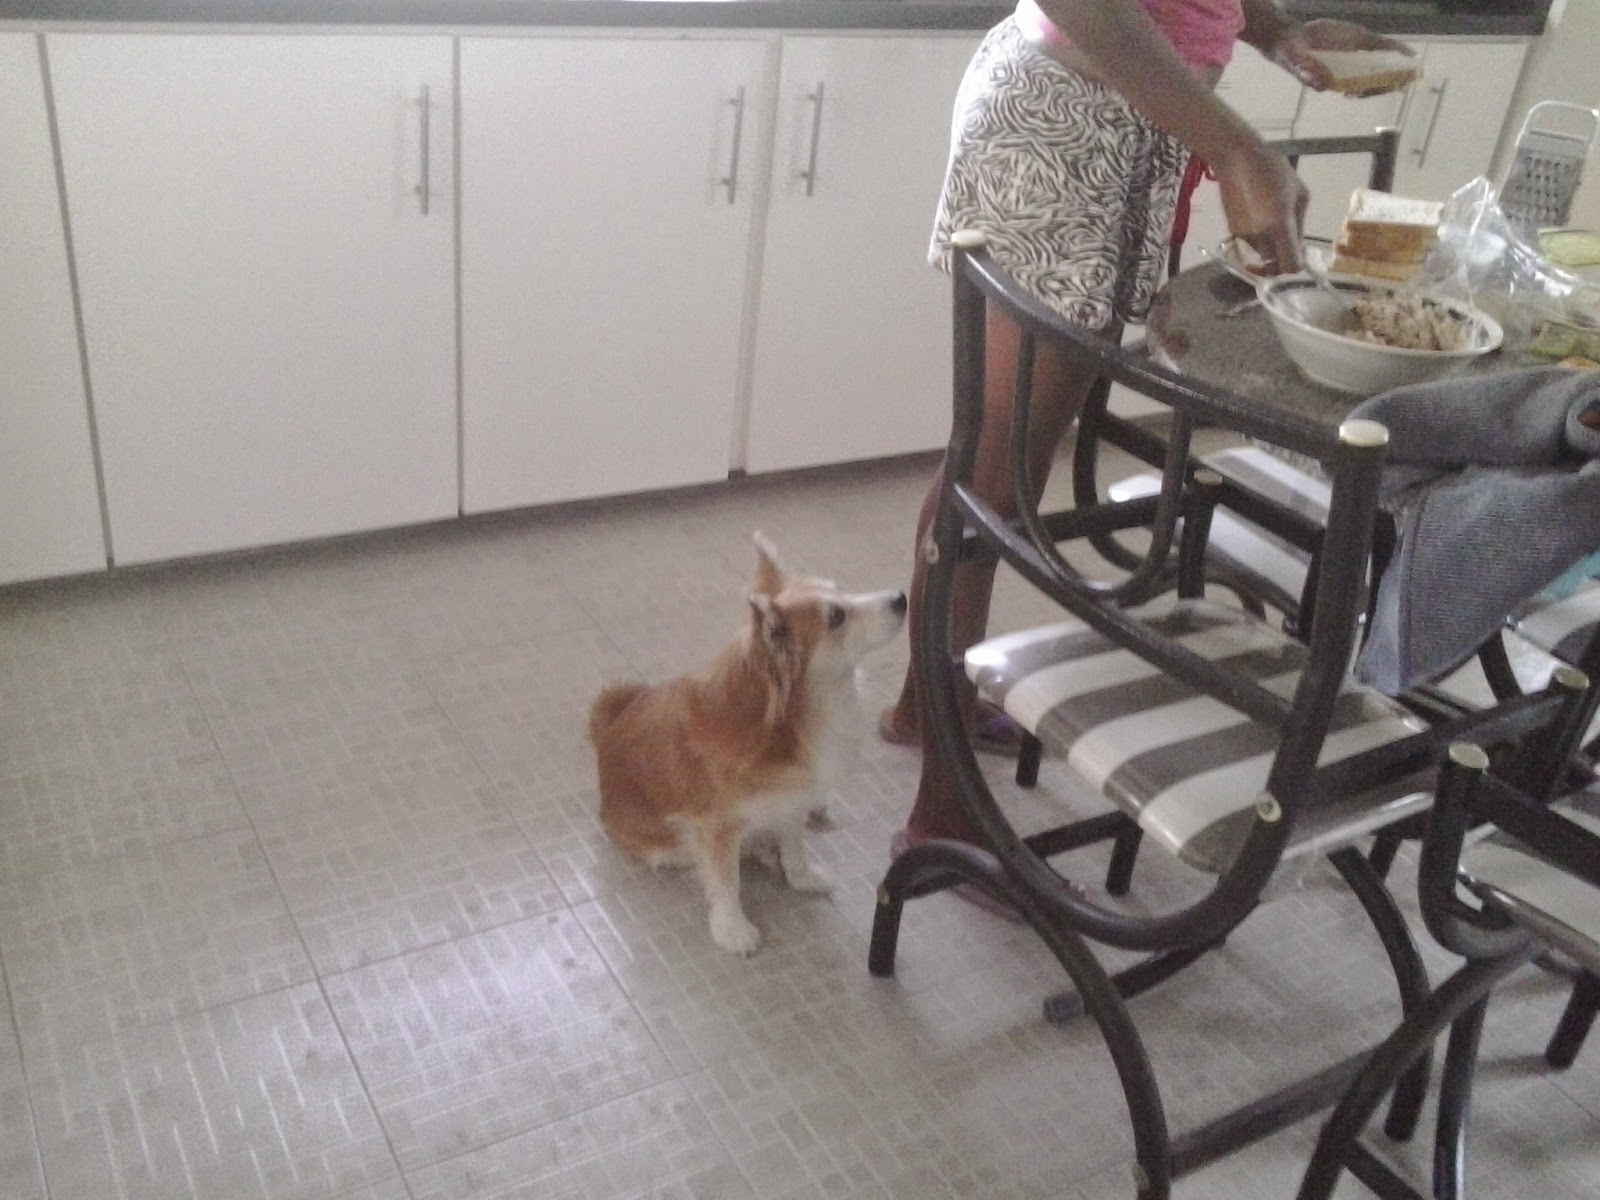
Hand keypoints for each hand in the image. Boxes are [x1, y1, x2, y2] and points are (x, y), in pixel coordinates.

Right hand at [1214, 139, 1308, 275]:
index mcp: (1280, 226)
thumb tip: (1299, 245)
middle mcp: (1260, 236)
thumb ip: (1300, 224)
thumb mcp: (1300, 193)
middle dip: (1282, 259)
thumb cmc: (1274, 169)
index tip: (1301, 259)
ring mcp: (1243, 236)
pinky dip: (1258, 237)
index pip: (1290, 265)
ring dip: (1270, 247)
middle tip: (1289, 243)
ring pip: (1261, 254)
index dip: (1297, 268)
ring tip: (1272, 222)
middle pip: (1274, 265)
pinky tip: (1258, 215)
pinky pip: (1250, 242)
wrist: (1235, 159)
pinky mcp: (1232, 231)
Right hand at [1269, 19, 1415, 91]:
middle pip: (1372, 80)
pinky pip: (1376, 46)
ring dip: (1395, 69)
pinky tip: (1408, 53)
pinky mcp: (1354, 42)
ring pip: (1378, 65)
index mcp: (1334, 80)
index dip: (1374, 89)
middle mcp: (1346, 71)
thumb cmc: (1288, 52)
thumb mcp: (1293, 61)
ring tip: (1414, 71)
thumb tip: (1321, 85)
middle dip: (1389, 82)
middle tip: (1408, 82)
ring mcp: (1352, 57)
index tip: (1388, 88)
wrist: (1286, 38)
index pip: (1358, 88)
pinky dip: (1392, 49)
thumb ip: (1305, 72)